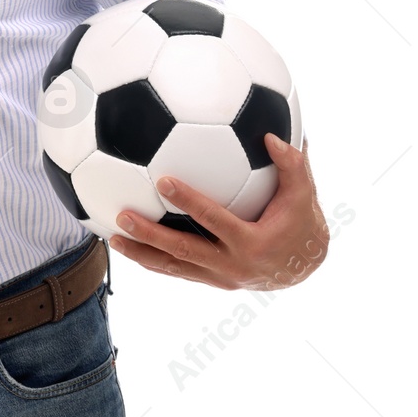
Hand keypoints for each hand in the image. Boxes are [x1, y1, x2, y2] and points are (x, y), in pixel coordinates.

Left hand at [108, 133, 327, 290]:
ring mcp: (220, 278)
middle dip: (151, 235)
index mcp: (252, 243)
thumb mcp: (304, 194)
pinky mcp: (212, 281)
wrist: (304, 267)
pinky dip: (152, 262)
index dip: (189, 202)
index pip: (215, 220)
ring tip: (113, 238)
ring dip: (142, 254)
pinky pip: (177, 272)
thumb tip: (272, 135)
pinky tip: (129, 248)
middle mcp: (232, 266)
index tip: (163, 182)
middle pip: (184, 250)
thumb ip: (292, 165)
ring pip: (174, 268)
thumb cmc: (302, 222)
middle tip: (123, 216)